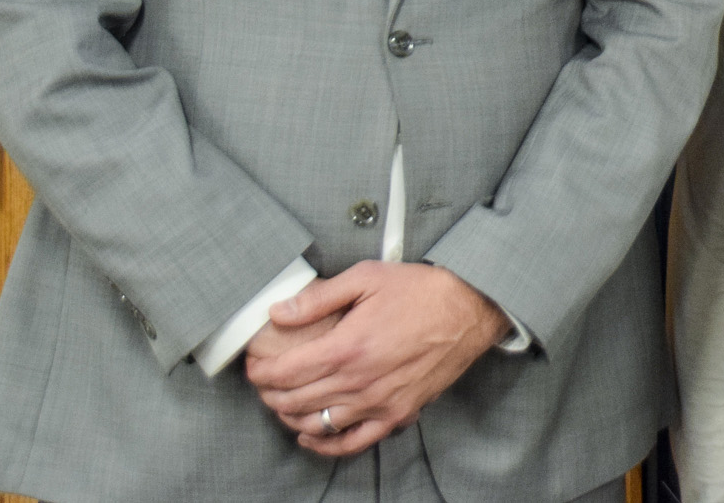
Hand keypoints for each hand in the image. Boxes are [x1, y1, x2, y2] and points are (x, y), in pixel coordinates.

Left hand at [244, 261, 510, 456]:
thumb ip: (319, 298)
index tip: (254, 364)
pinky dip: (325, 445)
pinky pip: (352, 443)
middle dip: (269, 393)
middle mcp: (359, 382)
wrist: (470, 309)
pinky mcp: (396, 415)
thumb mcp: (367, 277)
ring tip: (282, 403)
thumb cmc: (422, 291)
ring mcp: (378, 404)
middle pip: (295, 401)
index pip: (285, 372)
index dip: (260, 371)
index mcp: (347, 347)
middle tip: (264, 381)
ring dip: (290, 417)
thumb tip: (279, 312)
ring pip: (317, 425)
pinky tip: (311, 435)